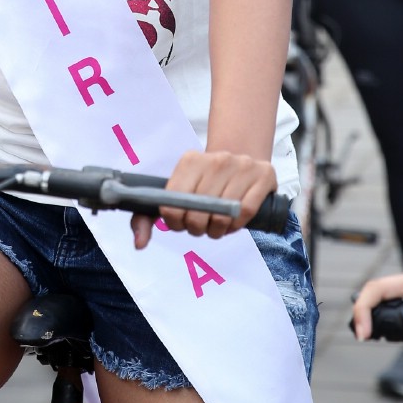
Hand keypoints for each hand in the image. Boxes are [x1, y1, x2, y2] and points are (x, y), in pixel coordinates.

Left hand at [132, 149, 277, 249]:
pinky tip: (232, 222)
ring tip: (216, 226)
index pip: (172, 204)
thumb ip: (146, 217)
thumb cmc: (204, 184)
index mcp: (190, 160)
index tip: (180, 223)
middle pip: (198, 214)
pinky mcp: (263, 175)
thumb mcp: (175, 191)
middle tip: (200, 226)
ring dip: (217, 230)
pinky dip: (237, 225)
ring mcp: (242, 165)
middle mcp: (216, 160)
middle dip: (197, 229)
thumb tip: (139, 244)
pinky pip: (246, 213)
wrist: (244, 158)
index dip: (175, 222)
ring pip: (223, 216)